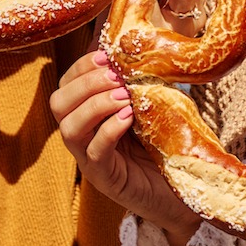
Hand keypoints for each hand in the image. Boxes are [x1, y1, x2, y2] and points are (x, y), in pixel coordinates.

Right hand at [49, 50, 199, 245]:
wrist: (187, 195)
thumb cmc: (170, 149)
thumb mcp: (154, 109)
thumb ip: (145, 84)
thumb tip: (148, 50)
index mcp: (90, 116)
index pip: (66, 85)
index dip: (81, 67)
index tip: (106, 56)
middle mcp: (84, 137)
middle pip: (58, 104)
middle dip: (84, 83)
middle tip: (114, 77)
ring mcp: (91, 160)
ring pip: (69, 128)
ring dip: (94, 105)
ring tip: (122, 96)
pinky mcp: (106, 179)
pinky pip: (94, 153)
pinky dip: (108, 130)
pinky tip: (128, 117)